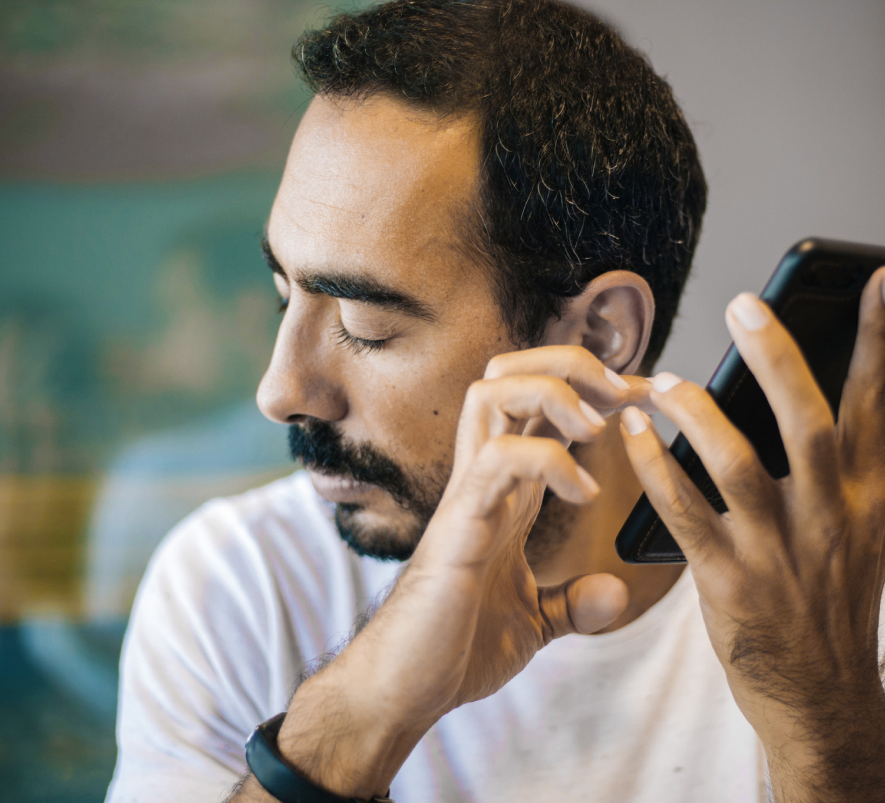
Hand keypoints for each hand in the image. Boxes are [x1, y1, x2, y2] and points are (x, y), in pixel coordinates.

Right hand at [272, 347, 644, 798]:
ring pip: (492, 392)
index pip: (537, 406)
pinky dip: (551, 460)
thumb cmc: (454, 648)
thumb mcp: (534, 622)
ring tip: (598, 428)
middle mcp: (484, 479)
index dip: (592, 387)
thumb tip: (614, 591)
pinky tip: (584, 493)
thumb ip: (573, 602)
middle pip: (508, 373)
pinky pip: (500, 458)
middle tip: (624, 393)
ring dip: (555, 392)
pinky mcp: (460, 522)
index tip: (644, 397)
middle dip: (570, 363)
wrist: (407, 688)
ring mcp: (468, 494)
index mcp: (504, 492)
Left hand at [620, 271, 884, 802]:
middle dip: (777, 359)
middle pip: (807, 424)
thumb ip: (844, 468)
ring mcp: (782, 553)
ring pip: (739, 465)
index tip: (877, 282)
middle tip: (744, 305)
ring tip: (663, 381)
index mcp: (868, 500)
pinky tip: (633, 436)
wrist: (822, 695)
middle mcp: (832, 519)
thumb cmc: (830, 601)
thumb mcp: (860, 532)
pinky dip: (656, 469)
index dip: (879, 346)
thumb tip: (817, 398)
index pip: (876, 410)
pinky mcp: (733, 583)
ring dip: (698, 413)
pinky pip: (685, 514)